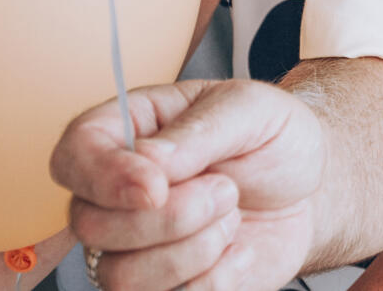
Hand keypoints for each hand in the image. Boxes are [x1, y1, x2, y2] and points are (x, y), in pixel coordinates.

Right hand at [52, 80, 323, 290]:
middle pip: (91, 225)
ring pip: (120, 275)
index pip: (74, 154)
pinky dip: (215, 278)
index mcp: (128, 132)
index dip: (105, 177)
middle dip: (171, 215)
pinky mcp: (163, 287)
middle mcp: (115, 194)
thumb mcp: (251, 110)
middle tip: (226, 189)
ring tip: (232, 216)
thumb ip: (200, 130)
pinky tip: (238, 251)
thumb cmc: (271, 138)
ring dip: (195, 248)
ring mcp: (133, 247)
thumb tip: (149, 159)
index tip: (156, 188)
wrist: (309, 187)